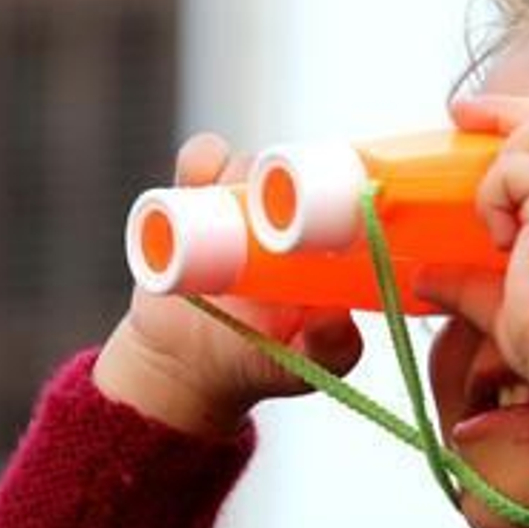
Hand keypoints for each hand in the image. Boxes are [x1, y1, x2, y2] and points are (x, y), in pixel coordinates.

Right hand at [94, 133, 363, 437]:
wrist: (184, 364)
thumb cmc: (257, 361)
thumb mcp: (300, 366)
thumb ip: (328, 349)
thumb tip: (339, 317)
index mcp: (322, 247)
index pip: (343, 199)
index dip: (344, 185)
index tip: (336, 192)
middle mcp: (283, 218)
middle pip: (294, 174)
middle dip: (286, 176)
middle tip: (269, 204)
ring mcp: (238, 207)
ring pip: (247, 164)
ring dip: (242, 168)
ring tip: (230, 197)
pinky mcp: (191, 203)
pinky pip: (199, 166)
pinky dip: (200, 162)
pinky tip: (200, 176)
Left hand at [417, 95, 528, 382]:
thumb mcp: (508, 304)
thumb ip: (471, 284)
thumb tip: (427, 278)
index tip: (485, 128)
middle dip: (513, 110)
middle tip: (463, 113)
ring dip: (506, 165)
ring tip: (496, 217)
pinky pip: (518, 168)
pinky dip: (496, 197)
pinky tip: (504, 239)